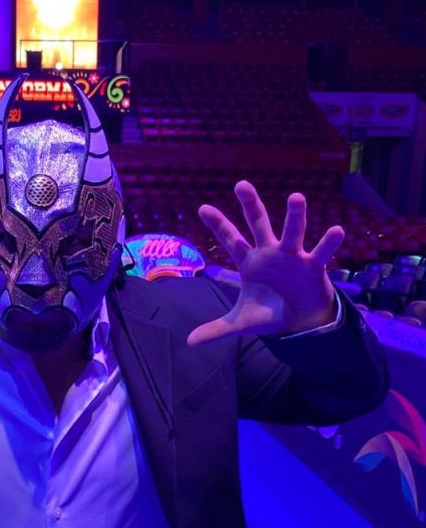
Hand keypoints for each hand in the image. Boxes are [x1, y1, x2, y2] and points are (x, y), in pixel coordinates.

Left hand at [187, 180, 341, 345]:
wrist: (298, 322)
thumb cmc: (268, 313)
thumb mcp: (240, 323)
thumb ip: (216, 329)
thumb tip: (190, 342)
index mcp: (250, 262)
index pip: (231, 240)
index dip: (218, 225)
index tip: (202, 208)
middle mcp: (270, 253)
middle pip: (259, 224)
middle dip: (251, 205)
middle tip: (241, 185)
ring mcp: (292, 257)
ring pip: (292, 232)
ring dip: (295, 216)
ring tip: (296, 197)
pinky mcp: (313, 267)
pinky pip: (321, 253)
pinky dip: (329, 243)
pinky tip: (337, 230)